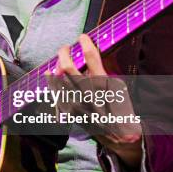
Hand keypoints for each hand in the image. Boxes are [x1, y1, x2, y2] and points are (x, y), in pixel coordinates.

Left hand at [46, 34, 142, 166]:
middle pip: (68, 67)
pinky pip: (56, 93)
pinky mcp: (70, 111)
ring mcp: (77, 103)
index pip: (91, 57)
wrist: (117, 134)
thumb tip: (90, 57)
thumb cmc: (120, 108)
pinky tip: (51, 75)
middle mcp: (88, 93)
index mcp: (103, 84)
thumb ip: (104, 71)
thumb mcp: (118, 86)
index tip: (82, 37)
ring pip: (58, 79)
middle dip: (64, 53)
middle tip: (65, 47)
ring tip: (59, 61)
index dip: (85, 43)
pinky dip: (52, 82)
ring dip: (56, 66)